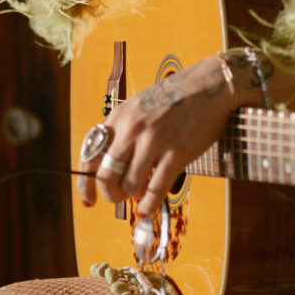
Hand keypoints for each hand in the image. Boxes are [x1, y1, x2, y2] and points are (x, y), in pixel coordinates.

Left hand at [77, 55, 237, 216]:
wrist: (208, 86)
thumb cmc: (174, 98)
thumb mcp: (138, 107)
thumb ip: (122, 132)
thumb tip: (109, 167)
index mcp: (118, 117)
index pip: (89, 157)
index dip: (85, 185)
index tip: (89, 199)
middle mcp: (131, 129)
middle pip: (105, 177)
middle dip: (110, 194)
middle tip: (119, 197)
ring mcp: (154, 141)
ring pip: (129, 186)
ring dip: (133, 196)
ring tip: (142, 192)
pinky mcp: (177, 153)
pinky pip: (155, 190)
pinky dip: (148, 205)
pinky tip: (148, 208)